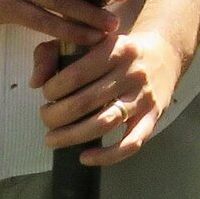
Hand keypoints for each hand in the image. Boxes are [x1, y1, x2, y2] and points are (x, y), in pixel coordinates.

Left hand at [32, 28, 189, 164]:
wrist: (164, 54)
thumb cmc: (116, 50)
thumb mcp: (86, 40)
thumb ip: (52, 53)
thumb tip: (35, 82)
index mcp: (115, 49)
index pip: (76, 74)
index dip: (53, 89)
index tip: (46, 94)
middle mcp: (132, 73)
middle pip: (86, 101)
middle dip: (56, 116)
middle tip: (45, 118)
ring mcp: (144, 97)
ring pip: (105, 123)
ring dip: (73, 136)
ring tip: (53, 139)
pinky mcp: (153, 117)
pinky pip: (131, 143)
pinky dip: (107, 156)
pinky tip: (85, 158)